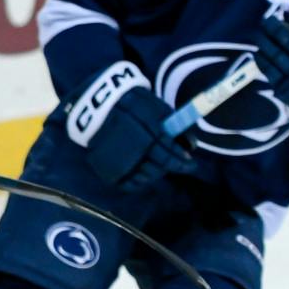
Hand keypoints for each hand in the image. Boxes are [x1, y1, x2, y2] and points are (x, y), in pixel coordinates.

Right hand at [65, 61, 197, 192]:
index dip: (181, 160)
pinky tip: (146, 173)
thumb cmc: (132, 104)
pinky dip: (141, 181)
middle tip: (182, 166)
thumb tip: (191, 145)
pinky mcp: (107, 169)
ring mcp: (118, 160)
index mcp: (143, 133)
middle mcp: (131, 149)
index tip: (191, 164)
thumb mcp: (155, 107)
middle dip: (174, 167)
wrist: (96, 105)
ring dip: (158, 173)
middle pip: (160, 166)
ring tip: (162, 167)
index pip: (168, 153)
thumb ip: (173, 126)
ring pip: (146, 176)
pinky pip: (129, 184)